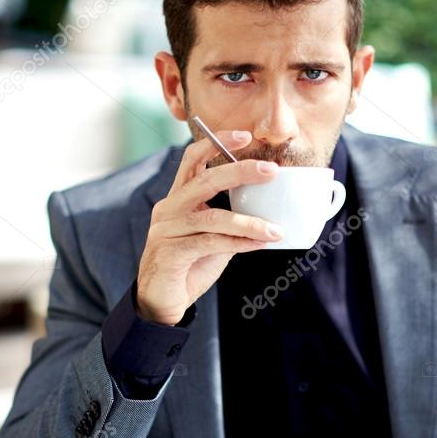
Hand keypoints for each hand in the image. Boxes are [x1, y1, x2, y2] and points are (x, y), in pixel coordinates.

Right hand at [136, 130, 282, 325]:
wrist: (161, 302)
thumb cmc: (188, 266)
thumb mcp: (211, 237)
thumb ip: (229, 220)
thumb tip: (269, 209)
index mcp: (177, 198)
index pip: (193, 160)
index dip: (216, 143)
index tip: (244, 135)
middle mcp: (169, 209)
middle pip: (204, 180)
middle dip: (240, 171)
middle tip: (270, 170)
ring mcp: (167, 230)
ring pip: (212, 217)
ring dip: (249, 222)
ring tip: (275, 229)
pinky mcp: (171, 253)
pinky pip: (211, 243)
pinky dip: (240, 242)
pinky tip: (260, 244)